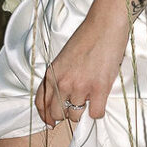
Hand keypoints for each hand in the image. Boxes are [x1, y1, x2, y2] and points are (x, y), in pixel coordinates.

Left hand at [35, 0, 127, 127]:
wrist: (105, 25)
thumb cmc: (86, 37)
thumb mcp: (63, 57)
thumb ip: (59, 76)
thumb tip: (63, 96)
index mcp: (52, 74)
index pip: (41, 104)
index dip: (46, 116)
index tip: (51, 122)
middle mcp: (63, 83)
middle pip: (57, 114)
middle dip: (65, 114)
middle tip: (75, 109)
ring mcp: (80, 87)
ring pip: (76, 116)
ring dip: (83, 111)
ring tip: (90, 100)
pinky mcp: (99, 89)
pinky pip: (96, 114)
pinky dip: (98, 111)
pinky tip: (100, 101)